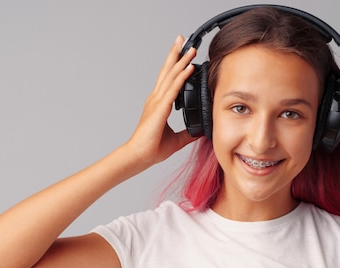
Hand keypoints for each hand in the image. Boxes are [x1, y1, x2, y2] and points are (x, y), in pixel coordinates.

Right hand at [126, 35, 198, 165]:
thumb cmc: (152, 148)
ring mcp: (157, 102)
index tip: (183, 53)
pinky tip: (189, 67)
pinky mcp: (160, 108)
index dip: (175, 65)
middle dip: (175, 54)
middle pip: (167, 71)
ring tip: (190, 48)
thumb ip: (187, 133)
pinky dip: (182, 77)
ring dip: (181, 60)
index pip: (168, 79)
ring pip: (171, 76)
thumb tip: (199, 131)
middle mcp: (156, 99)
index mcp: (159, 104)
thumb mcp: (177, 139)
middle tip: (182, 39)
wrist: (140, 156)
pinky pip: (173, 89)